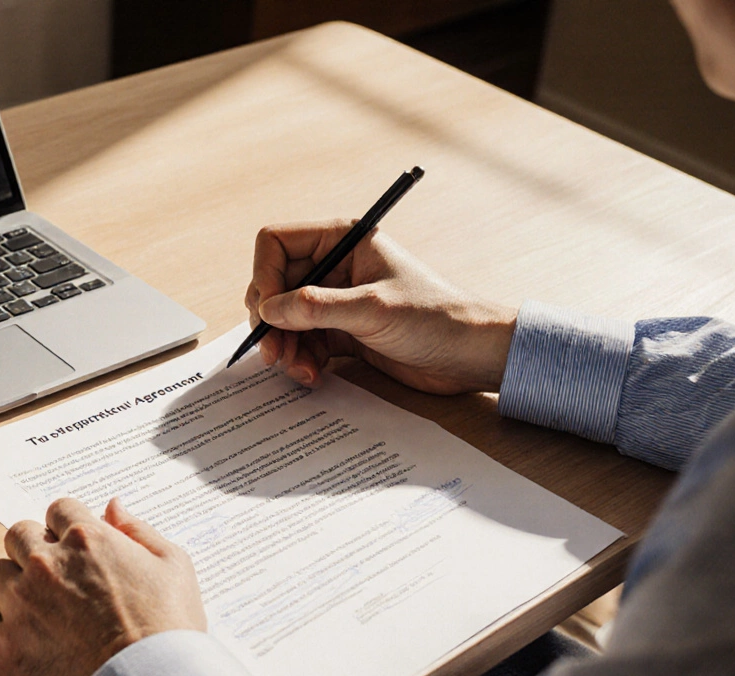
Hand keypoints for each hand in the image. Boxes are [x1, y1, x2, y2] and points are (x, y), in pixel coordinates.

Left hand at [0, 497, 205, 675]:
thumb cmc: (170, 629)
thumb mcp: (174, 565)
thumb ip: (139, 529)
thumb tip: (113, 506)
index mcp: (87, 539)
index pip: (59, 510)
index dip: (67, 527)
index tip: (74, 547)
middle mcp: (48, 565)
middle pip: (19, 535)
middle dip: (34, 549)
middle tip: (53, 576)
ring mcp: (22, 605)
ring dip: (8, 584)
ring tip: (29, 605)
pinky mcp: (5, 648)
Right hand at [245, 219, 517, 394]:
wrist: (471, 356)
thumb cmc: (435, 318)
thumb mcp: (372, 309)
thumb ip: (315, 308)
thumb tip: (267, 310)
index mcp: (343, 241)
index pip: (278, 243)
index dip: (264, 274)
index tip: (267, 310)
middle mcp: (335, 267)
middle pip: (275, 284)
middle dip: (270, 319)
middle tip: (272, 351)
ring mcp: (337, 300)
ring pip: (285, 318)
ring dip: (284, 345)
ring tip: (296, 369)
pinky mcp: (342, 332)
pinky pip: (304, 342)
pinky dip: (301, 359)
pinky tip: (313, 375)